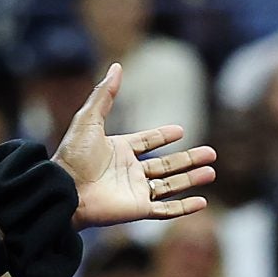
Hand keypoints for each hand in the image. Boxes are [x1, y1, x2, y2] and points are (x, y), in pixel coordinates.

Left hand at [54, 64, 214, 229]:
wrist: (65, 189)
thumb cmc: (74, 155)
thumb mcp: (89, 118)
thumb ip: (105, 94)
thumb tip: (117, 66)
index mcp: (119, 150)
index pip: (147, 142)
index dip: (163, 137)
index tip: (181, 131)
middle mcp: (129, 171)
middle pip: (166, 165)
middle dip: (189, 159)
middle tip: (211, 153)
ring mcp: (135, 191)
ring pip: (171, 186)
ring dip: (192, 179)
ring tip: (211, 171)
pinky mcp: (138, 209)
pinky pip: (166, 210)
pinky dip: (184, 207)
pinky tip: (202, 201)